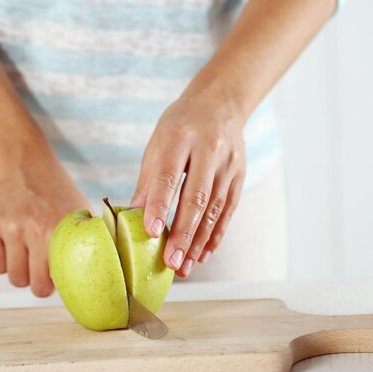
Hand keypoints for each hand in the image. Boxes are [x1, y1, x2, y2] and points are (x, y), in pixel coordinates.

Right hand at [0, 154, 88, 295]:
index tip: (64, 281)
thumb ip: (89, 238)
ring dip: (23, 274)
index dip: (63, 284)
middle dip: (41, 285)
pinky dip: (4, 263)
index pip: (63, 278)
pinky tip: (13, 250)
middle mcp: (35, 231)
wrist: (24, 166)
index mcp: (62, 229)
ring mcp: (9, 229)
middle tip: (44, 274)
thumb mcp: (81, 212)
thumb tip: (104, 266)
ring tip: (30, 259)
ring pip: (15, 278)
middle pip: (35, 286)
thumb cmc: (58, 193)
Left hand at [131, 88, 246, 277]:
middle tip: (170, 261)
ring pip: (215, 209)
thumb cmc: (181, 126)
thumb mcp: (158, 144)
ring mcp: (229, 164)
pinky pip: (228, 211)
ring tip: (184, 265)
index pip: (170, 176)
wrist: (220, 105)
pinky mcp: (240, 176)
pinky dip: (216, 235)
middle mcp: (209, 149)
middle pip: (197, 197)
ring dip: (199, 241)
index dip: (161, 205)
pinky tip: (203, 254)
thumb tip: (132, 217)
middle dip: (183, 233)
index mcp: (181, 136)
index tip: (152, 232)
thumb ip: (149, 181)